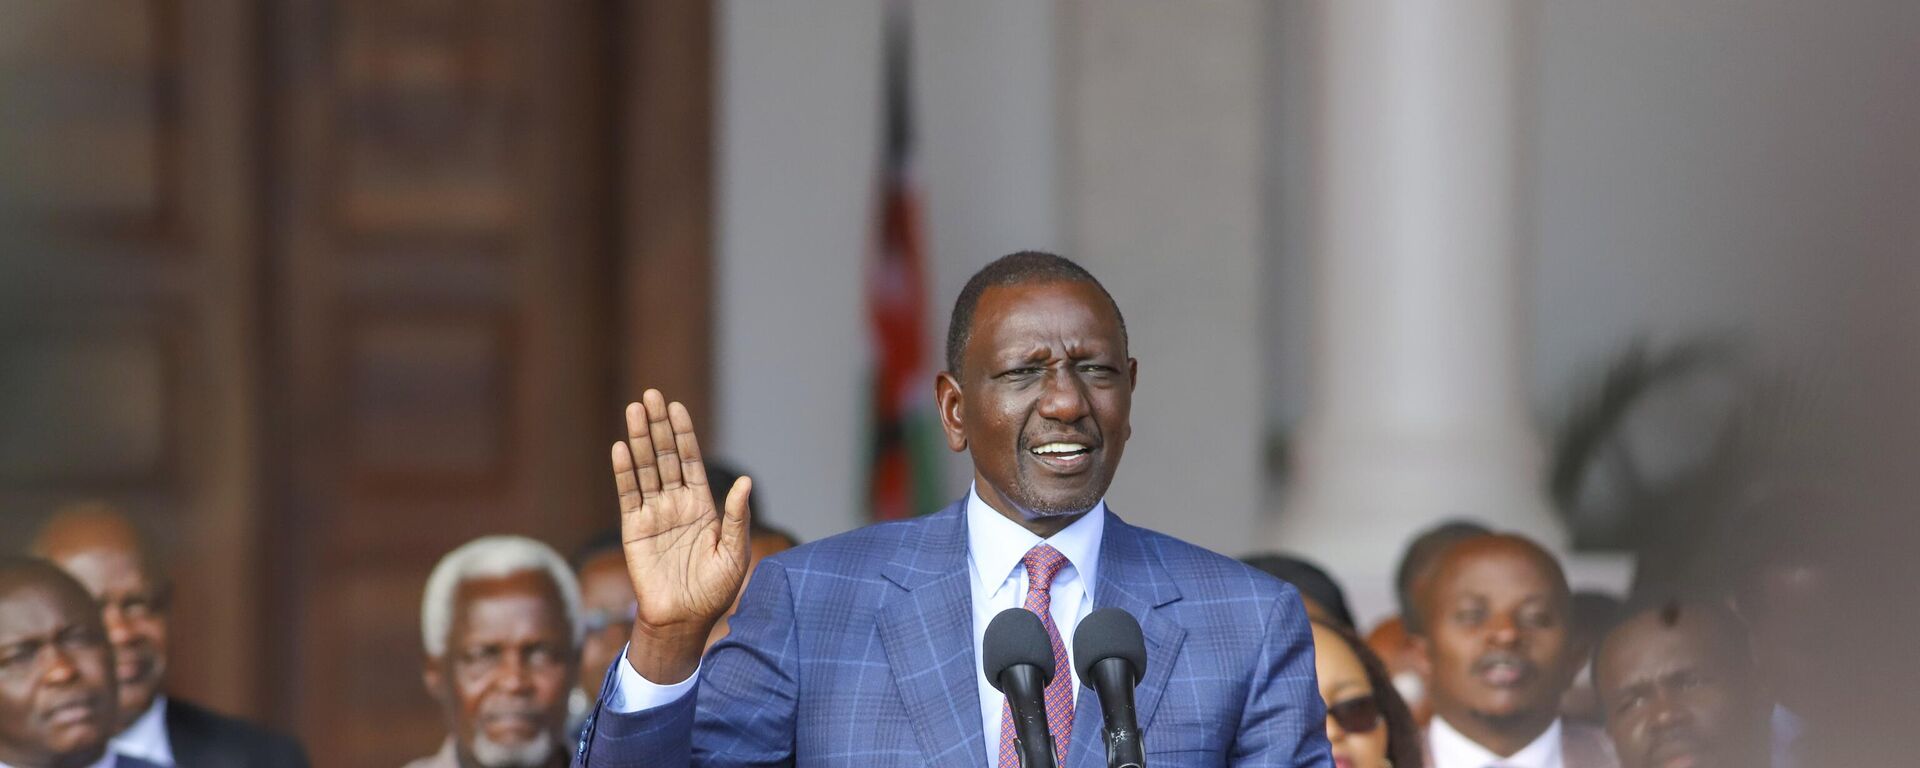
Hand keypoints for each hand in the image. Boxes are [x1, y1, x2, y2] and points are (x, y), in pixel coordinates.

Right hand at [611, 389, 751, 682]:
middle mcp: (676, 504)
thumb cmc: (714, 591)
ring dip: (639, 440)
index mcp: (702, 506)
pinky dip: (624, 472)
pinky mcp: (634, 530)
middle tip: (651, 395)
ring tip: (634, 410)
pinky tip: (620, 448)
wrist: (684, 620)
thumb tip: (745, 481)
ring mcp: (654, 515)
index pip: (691, 461)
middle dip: (659, 426)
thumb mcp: (734, 553)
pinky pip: (628, 495)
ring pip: (646, 469)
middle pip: (666, 457)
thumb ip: (737, 517)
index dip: (684, 434)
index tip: (677, 407)